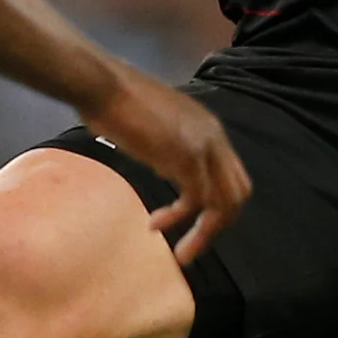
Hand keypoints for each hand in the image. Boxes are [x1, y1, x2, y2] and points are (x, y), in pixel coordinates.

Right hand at [82, 66, 248, 263]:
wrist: (100, 84)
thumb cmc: (112, 101)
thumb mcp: (152, 127)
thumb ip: (166, 146)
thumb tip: (164, 166)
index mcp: (208, 127)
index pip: (230, 175)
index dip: (214, 203)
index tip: (186, 218)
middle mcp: (214, 135)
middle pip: (237, 192)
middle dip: (216, 224)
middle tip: (190, 243)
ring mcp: (204, 145)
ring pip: (224, 202)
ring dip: (204, 233)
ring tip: (182, 253)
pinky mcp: (187, 156)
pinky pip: (200, 199)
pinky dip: (184, 221)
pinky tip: (157, 226)